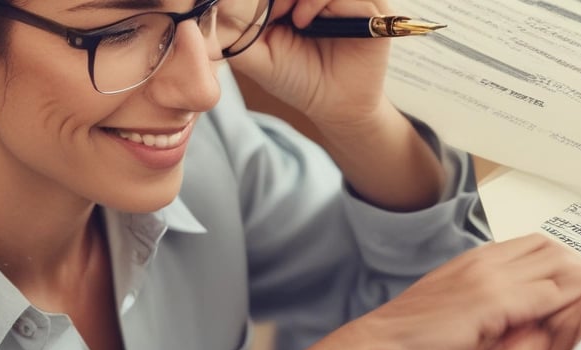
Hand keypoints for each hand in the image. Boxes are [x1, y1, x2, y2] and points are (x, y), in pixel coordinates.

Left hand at [227, 0, 393, 126]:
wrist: (333, 107)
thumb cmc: (297, 79)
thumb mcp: (257, 55)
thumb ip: (234, 32)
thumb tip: (209, 13)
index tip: (255, 7)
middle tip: (272, 11)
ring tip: (288, 19)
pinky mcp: (372, 8)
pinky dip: (318, 0)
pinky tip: (303, 22)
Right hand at [340, 234, 580, 349]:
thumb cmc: (407, 340)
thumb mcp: (450, 313)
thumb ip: (479, 308)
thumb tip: (502, 321)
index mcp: (471, 261)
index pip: (531, 245)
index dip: (557, 261)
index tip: (571, 283)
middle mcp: (482, 262)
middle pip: (548, 247)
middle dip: (574, 266)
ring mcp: (488, 279)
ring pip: (553, 265)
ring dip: (577, 281)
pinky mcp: (491, 303)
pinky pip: (544, 294)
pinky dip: (566, 300)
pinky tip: (576, 313)